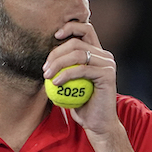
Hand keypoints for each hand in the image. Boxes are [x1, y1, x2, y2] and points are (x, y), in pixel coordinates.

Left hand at [42, 22, 118, 136]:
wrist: (98, 124)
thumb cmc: (82, 105)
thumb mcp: (69, 84)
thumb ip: (63, 67)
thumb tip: (43, 54)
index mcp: (97, 54)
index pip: (86, 29)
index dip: (69, 27)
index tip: (54, 36)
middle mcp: (105, 56)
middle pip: (76, 42)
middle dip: (55, 53)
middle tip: (44, 69)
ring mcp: (108, 64)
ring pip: (78, 53)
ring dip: (58, 63)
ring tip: (47, 76)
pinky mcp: (107, 75)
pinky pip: (82, 69)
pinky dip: (66, 74)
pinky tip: (56, 83)